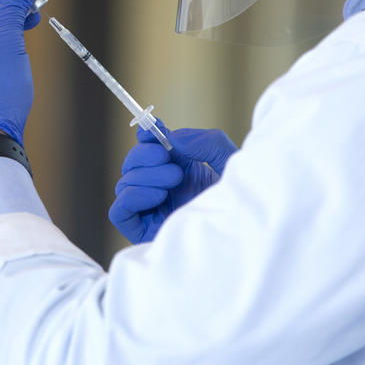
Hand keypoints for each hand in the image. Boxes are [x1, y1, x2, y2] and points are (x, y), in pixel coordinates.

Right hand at [109, 119, 236, 243]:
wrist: (245, 235)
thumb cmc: (240, 201)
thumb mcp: (228, 161)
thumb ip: (205, 141)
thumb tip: (172, 138)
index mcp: (178, 170)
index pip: (148, 148)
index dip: (146, 135)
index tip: (152, 128)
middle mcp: (161, 189)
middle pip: (131, 164)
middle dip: (145, 155)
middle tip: (169, 157)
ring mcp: (150, 212)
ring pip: (124, 184)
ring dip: (146, 175)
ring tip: (175, 179)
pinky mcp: (142, 233)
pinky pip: (119, 211)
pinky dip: (132, 197)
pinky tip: (159, 195)